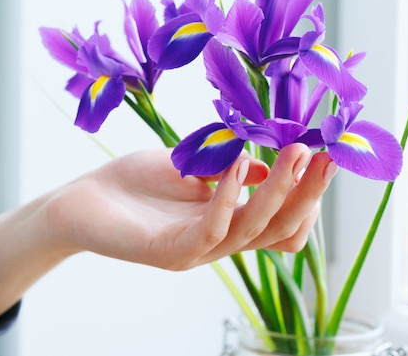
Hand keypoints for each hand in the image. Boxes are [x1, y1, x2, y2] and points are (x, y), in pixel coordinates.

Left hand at [48, 143, 335, 269]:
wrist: (80, 200)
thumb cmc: (133, 183)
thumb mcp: (190, 167)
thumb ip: (228, 168)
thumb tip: (267, 162)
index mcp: (225, 223)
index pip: (281, 223)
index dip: (307, 196)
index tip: (324, 155)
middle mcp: (216, 242)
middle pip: (278, 230)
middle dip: (307, 194)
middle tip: (327, 156)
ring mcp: (194, 251)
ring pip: (252, 231)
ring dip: (279, 192)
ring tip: (296, 153)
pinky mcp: (168, 253)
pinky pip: (210, 231)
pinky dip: (230, 197)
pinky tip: (241, 163)